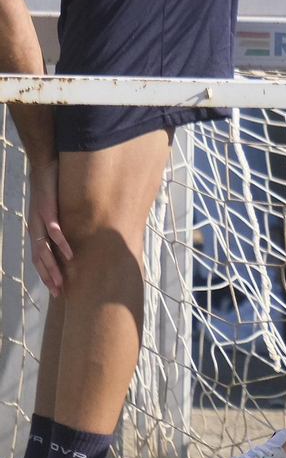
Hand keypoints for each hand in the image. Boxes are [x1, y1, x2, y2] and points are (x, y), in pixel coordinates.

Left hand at [25, 159, 68, 295]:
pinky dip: (61, 243)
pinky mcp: (47, 210)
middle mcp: (36, 228)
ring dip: (53, 266)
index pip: (40, 257)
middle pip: (40, 258)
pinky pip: (54, 230)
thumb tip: (78, 234)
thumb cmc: (54, 187)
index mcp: (38, 229)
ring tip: (62, 280)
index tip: (56, 289)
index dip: (46, 274)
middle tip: (59, 293)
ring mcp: (40, 220)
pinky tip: (69, 253)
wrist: (45, 165)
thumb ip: (65, 223)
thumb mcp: (58, 209)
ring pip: (44, 249)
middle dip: (49, 277)